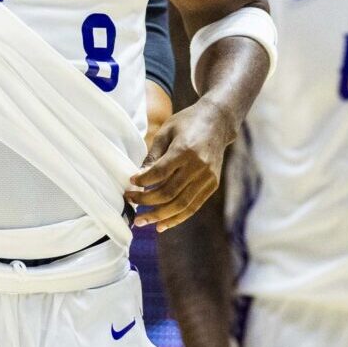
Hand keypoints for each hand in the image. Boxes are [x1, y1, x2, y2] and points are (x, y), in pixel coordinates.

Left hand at [127, 99, 234, 231]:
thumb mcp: (166, 131)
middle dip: (146, 201)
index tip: (130, 183)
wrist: (218, 121)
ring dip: (159, 216)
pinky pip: (193, 207)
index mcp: (185, 150)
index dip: (142, 181)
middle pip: (169, 192)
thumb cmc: (187, 123)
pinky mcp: (212, 184)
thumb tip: (137, 178)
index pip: (160, 173)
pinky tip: (162, 224)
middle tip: (129, 203)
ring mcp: (207, 177)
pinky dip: (176, 218)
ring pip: (181, 205)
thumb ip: (153, 155)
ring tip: (142, 221)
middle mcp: (198, 166)